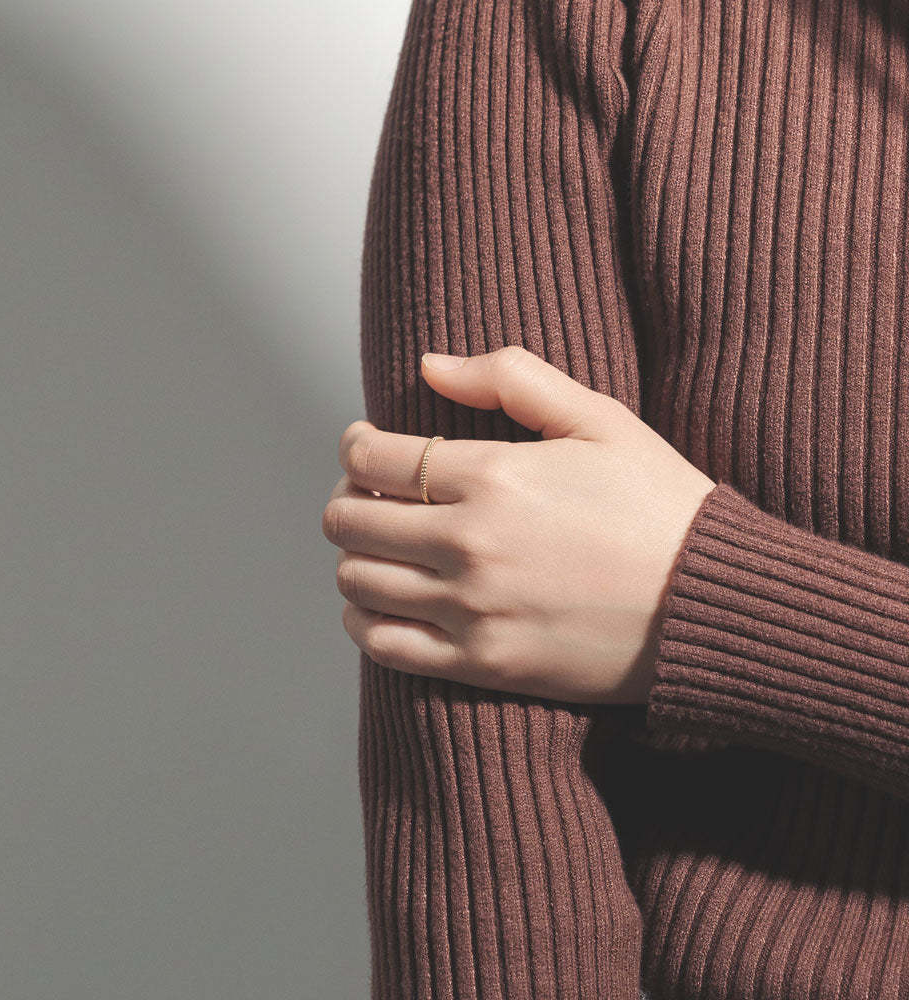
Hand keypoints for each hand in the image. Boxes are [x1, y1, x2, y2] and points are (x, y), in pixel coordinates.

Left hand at [321, 345, 715, 704]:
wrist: (713, 606)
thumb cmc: (661, 506)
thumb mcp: (601, 421)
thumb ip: (511, 379)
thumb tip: (429, 365)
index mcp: (495, 476)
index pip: (374, 459)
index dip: (355, 447)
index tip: (363, 445)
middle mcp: (470, 544)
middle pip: (351, 520)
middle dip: (348, 498)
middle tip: (367, 493)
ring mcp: (472, 611)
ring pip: (357, 582)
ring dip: (352, 557)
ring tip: (377, 545)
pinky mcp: (483, 664)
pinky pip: (382, 646)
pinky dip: (363, 622)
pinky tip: (380, 605)